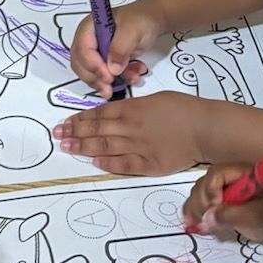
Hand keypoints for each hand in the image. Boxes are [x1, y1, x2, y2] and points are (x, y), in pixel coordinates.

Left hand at [55, 92, 204, 175]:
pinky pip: (123, 164)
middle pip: (97, 130)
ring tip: (67, 147)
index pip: (99, 114)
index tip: (65, 122)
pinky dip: (107, 163)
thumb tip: (114, 113)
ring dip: (83, 147)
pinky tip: (94, 161)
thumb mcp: (155, 98)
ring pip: (105, 147)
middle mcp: (131, 128)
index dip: (80, 118)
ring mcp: (139, 147)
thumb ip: (133, 107)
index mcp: (133, 109)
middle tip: (58, 135)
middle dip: (75, 132)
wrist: (205, 128)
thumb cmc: (183, 109)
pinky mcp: (149, 164)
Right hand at [68, 0, 163, 96]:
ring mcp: (96, 52)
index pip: (82, 50)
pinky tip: (133, 76)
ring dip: (110, 82)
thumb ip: (121, 47)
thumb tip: (112, 69)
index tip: (108, 77)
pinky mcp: (105, 62)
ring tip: (131, 78)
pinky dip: (119, 80)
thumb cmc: (141, 19)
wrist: (152, 20)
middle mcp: (88, 40)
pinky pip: (105, 76)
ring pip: (92, 74)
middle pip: (81, 65)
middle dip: (95, 79)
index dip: (93, 66)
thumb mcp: (133, 30)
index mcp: (89, 28)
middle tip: (110, 89)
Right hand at [182, 163, 262, 244]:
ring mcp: (221, 189)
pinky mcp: (218, 202)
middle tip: (206, 221)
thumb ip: (234, 215)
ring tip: (197, 225)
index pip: (217, 174)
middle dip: (201, 203)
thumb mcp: (258, 217)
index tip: (215, 207)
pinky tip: (191, 224)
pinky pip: (199, 204)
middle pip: (204, 184)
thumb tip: (208, 218)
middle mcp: (228, 177)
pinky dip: (193, 213)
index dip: (211, 190)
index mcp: (241, 172)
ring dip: (195, 209)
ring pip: (198, 194)